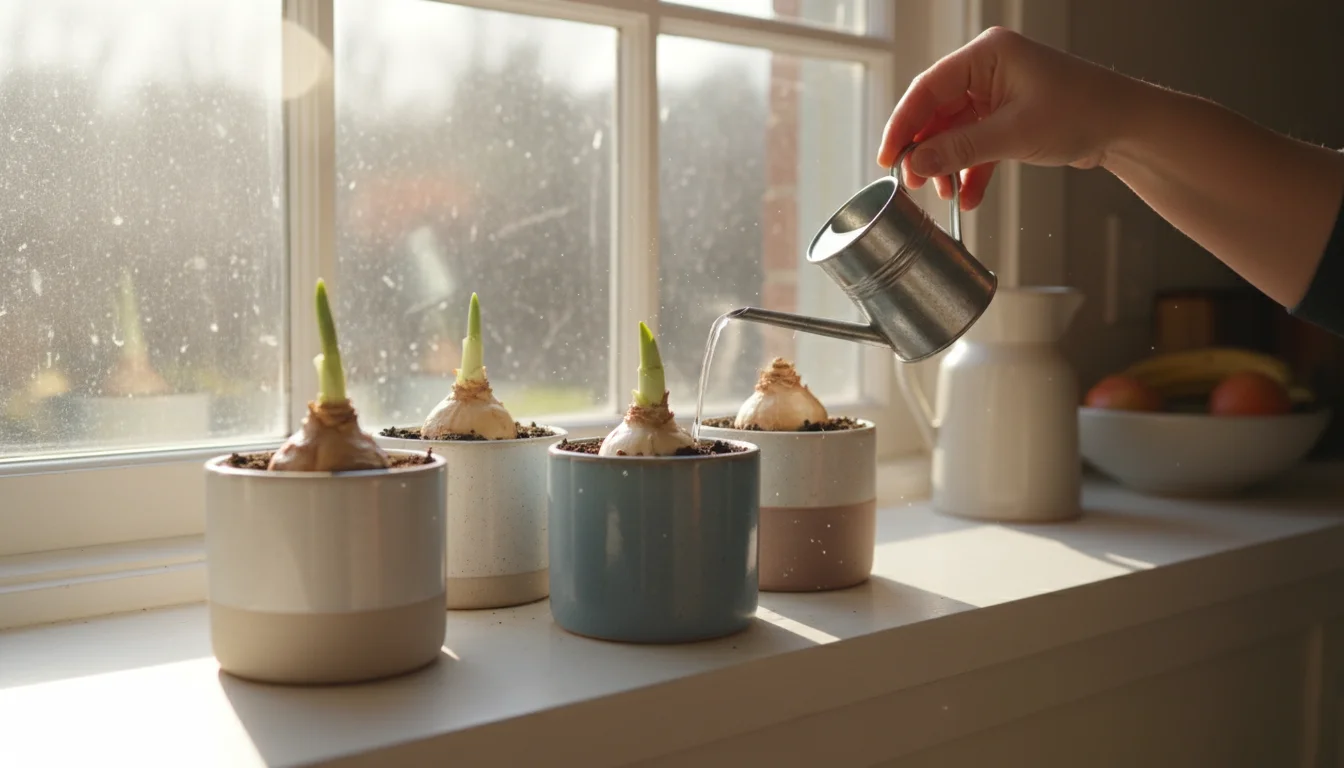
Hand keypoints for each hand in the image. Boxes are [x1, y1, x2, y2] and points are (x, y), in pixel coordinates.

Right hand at [877, 27, 1134, 209]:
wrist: (1128, 127)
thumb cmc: (1082, 112)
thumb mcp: (1013, 135)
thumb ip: (959, 150)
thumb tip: (915, 164)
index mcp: (987, 55)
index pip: (928, 89)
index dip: (903, 125)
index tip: (889, 159)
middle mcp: (989, 69)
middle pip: (938, 111)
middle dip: (927, 150)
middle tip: (914, 182)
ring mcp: (999, 93)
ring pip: (956, 131)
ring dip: (948, 165)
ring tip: (944, 193)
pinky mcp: (1010, 116)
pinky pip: (978, 143)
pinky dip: (972, 170)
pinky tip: (968, 196)